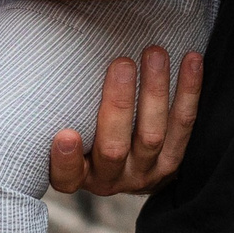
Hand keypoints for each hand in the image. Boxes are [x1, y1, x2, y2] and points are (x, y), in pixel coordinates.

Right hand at [50, 47, 201, 195]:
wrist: (126, 165)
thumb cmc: (83, 133)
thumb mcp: (63, 127)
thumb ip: (57, 109)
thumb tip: (41, 56)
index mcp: (76, 176)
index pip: (66, 175)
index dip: (65, 159)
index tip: (66, 133)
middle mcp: (109, 179)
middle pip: (114, 148)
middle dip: (120, 105)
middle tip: (122, 63)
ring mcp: (144, 172)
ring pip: (152, 135)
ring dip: (155, 91)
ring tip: (155, 53)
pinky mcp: (173, 161)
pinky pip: (183, 125)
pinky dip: (188, 91)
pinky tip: (192, 60)